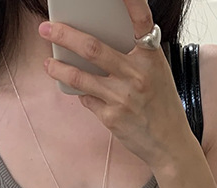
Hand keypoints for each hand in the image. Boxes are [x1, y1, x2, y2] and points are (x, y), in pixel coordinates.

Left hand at [38, 0, 194, 170]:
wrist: (170, 145)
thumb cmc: (162, 105)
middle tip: (46, 28)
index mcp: (151, 58)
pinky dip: (81, 93)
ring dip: (59, 68)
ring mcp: (123, 98)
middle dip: (64, 35)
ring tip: (48, 63)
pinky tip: (77, 89)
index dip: (130, 1)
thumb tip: (97, 41)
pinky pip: (87, 99)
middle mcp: (137, 75)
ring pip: (80, 77)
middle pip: (93, 48)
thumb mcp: (157, 73)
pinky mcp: (112, 118)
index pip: (141, 20)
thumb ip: (134, 56)